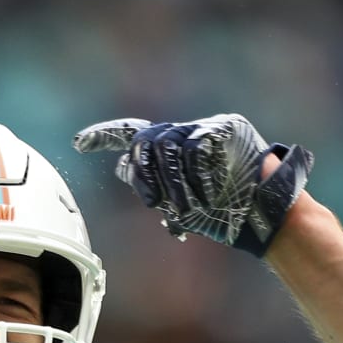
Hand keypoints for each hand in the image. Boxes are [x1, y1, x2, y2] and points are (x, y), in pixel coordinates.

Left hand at [74, 114, 311, 256]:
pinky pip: (195, 148)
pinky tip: (208, 196)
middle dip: (146, 175)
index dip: (105, 136)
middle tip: (157, 204)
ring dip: (174, 184)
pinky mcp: (226, 128)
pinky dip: (198, 178)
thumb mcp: (181, 205)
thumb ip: (154, 187)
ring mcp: (206, 127)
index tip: (78, 144)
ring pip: (168, 145)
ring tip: (189, 209)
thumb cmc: (224, 212)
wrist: (264, 214)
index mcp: (173, 151)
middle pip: (146, 140)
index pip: (133, 135)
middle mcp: (186, 133)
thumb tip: (120, 167)